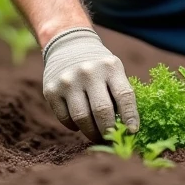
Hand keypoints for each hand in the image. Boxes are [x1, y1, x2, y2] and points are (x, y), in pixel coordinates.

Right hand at [41, 27, 138, 142]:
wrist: (68, 45)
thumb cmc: (98, 65)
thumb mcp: (113, 69)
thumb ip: (120, 94)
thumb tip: (128, 129)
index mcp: (110, 66)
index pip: (124, 96)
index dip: (130, 117)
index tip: (132, 132)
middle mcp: (88, 72)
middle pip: (102, 111)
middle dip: (109, 131)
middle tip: (112, 140)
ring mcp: (68, 80)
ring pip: (82, 119)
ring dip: (92, 133)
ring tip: (97, 136)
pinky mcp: (51, 90)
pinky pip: (65, 119)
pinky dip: (74, 127)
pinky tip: (80, 124)